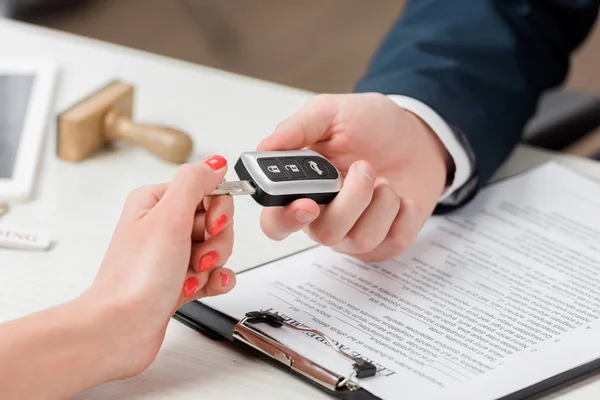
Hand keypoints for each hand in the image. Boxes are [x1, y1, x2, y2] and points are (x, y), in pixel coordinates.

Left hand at [81, 155, 235, 378]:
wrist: (120, 330)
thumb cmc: (135, 278)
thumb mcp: (168, 218)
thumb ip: (195, 182)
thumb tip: (215, 163)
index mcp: (155, 202)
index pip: (206, 189)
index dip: (217, 209)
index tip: (211, 225)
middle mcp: (163, 226)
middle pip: (215, 220)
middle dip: (216, 241)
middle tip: (198, 256)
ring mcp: (172, 255)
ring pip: (217, 247)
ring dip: (213, 264)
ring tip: (191, 276)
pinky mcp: (179, 280)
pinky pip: (215, 272)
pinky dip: (215, 280)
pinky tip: (204, 286)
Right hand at [258, 93, 452, 260]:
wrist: (417, 134)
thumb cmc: (371, 125)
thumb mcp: (331, 112)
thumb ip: (297, 128)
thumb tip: (264, 147)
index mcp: (302, 190)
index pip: (277, 222)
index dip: (286, 220)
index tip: (307, 203)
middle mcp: (325, 217)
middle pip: (323, 234)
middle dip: (350, 201)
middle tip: (364, 167)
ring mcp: (356, 232)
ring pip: (361, 239)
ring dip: (380, 201)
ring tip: (384, 177)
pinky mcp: (388, 241)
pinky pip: (394, 240)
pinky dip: (405, 211)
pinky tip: (402, 194)